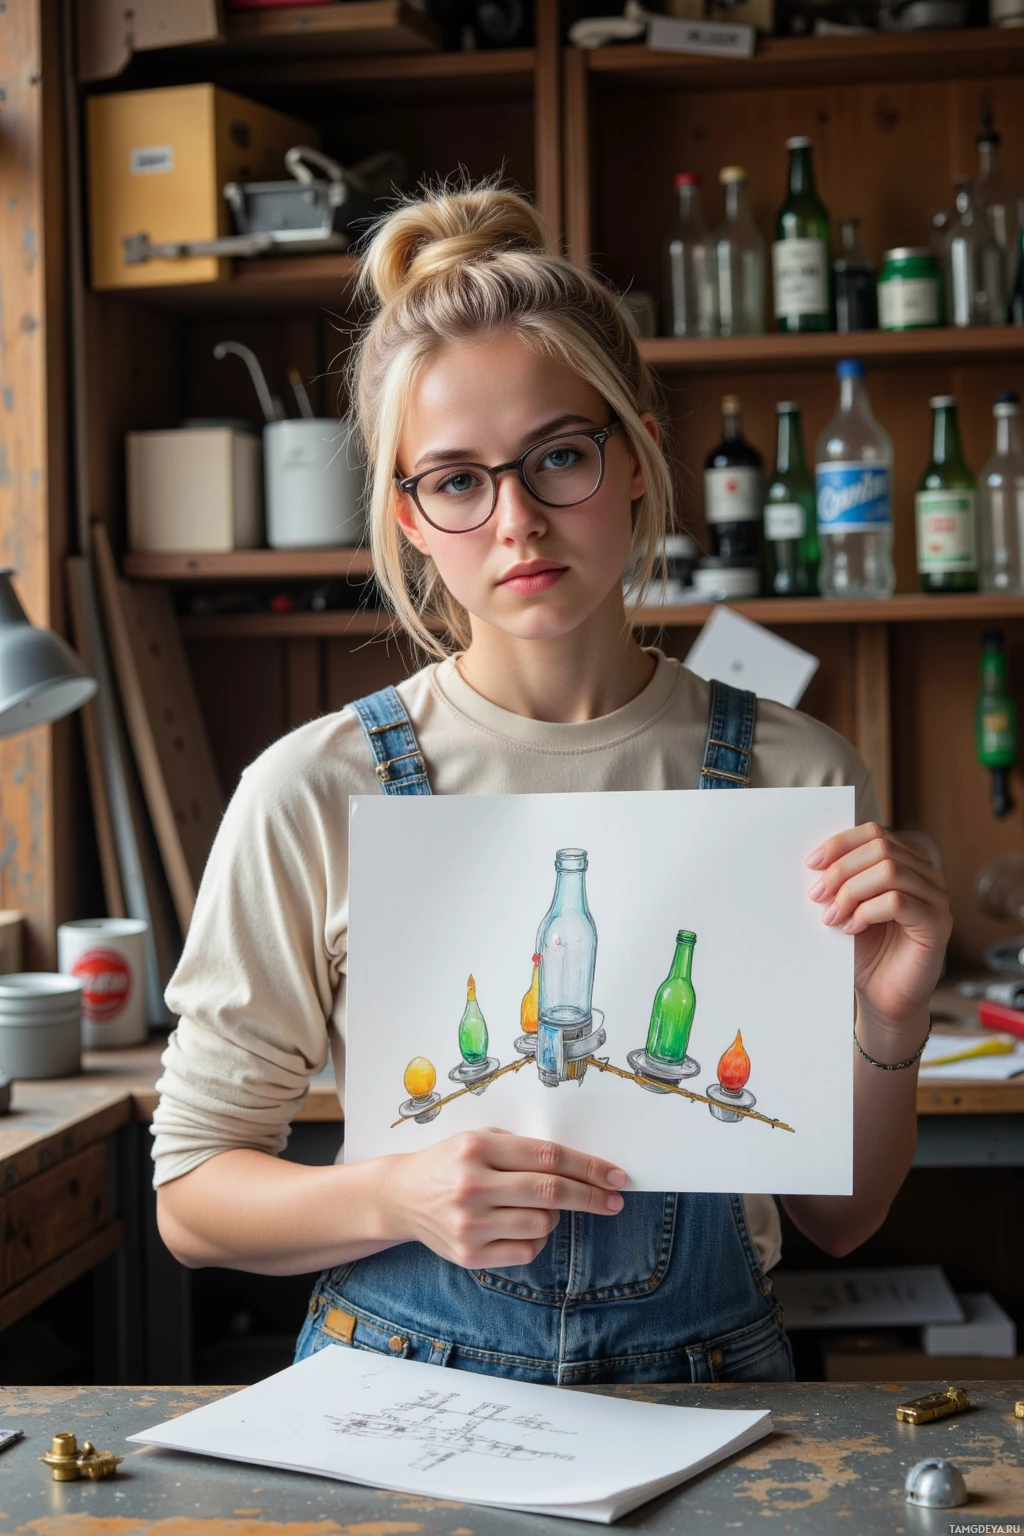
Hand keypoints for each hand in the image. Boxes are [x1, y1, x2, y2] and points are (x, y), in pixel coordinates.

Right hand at [384, 1128, 626, 1269]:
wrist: (401, 1196)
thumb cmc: (450, 1162)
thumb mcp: (480, 1140)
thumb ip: (522, 1149)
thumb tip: (580, 1166)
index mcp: (478, 1149)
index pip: (548, 1157)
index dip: (588, 1166)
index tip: (615, 1175)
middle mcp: (472, 1185)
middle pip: (551, 1191)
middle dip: (591, 1195)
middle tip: (614, 1198)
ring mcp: (470, 1224)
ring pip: (542, 1223)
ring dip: (554, 1215)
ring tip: (538, 1205)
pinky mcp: (468, 1255)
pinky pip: (526, 1251)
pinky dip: (535, 1239)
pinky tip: (520, 1226)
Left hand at [806, 822, 951, 1034]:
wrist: (882, 996)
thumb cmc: (865, 951)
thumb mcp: (847, 907)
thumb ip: (840, 881)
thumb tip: (813, 860)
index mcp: (906, 863)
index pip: (874, 833)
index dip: (840, 844)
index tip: (812, 863)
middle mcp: (927, 876)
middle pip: (881, 849)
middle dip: (841, 870)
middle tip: (816, 895)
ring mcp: (936, 900)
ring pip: (890, 872)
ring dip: (851, 892)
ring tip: (832, 917)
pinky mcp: (937, 925)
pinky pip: (897, 902)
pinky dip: (866, 912)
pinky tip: (852, 928)